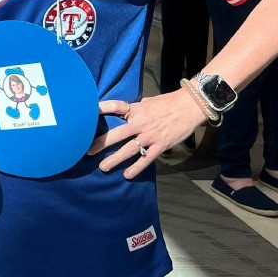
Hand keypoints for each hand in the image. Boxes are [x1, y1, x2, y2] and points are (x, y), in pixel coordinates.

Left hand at [91, 90, 208, 177]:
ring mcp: (150, 135)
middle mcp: (141, 123)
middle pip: (117, 134)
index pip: (116, 107)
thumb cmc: (168, 102)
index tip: (90, 112)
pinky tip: (127, 175)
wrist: (190, 106)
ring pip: (129, 149)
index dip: (103, 108)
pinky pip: (146, 158)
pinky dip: (137, 167)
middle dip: (102, 143)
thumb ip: (135, 109)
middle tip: (88, 151)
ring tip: (103, 166)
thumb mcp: (148, 101)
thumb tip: (125, 112)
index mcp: (136, 109)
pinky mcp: (161, 145)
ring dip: (115, 159)